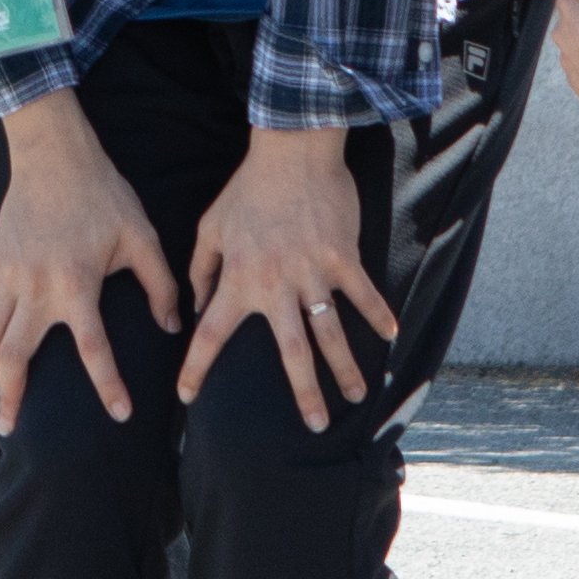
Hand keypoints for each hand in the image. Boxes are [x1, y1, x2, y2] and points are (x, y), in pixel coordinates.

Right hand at [0, 108, 176, 432]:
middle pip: (14, 355)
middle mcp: (36, 287)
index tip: (120, 416)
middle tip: (11, 427)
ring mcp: (10, 275)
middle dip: (11, 395)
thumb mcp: (141, 235)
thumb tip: (174, 326)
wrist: (53, 153)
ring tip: (1, 396)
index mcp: (76, 284)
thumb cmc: (102, 194)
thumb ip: (160, 284)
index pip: (93, 349)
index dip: (109, 387)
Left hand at [177, 124, 399, 424]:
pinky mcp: (342, 257)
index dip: (196, 367)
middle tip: (316, 426)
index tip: (187, 398)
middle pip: (292, 352)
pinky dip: (378, 314)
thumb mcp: (210, 227)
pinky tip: (390, 336)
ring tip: (357, 396)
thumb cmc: (247, 189)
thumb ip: (200, 270)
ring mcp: (313, 273)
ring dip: (346, 367)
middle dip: (304, 393)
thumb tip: (195, 307)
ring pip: (331, 332)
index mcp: (238, 279)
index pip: (211, 333)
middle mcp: (276, 285)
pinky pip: (363, 293)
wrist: (291, 152)